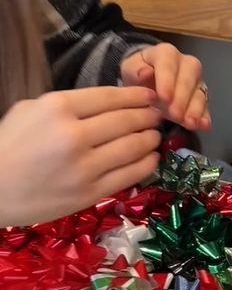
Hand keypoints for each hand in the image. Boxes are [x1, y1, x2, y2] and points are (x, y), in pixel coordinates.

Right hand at [0, 86, 160, 226]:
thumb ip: (66, 104)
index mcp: (59, 108)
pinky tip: (151, 158)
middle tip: (158, 115)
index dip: (136, 96)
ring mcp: (85, 166)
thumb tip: (105, 102)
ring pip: (134, 147)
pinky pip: (130, 175)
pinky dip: (147, 164)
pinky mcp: (90, 193)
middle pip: (127, 120)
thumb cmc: (7, 145)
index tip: (149, 96)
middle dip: (148, 116)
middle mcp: (75, 135)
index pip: (111, 97)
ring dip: (151, 139)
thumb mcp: (30, 110)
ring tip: (155, 136)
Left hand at [119, 45, 209, 130]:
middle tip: (175, 116)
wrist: (147, 81)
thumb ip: (135, 70)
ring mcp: (196, 80)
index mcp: (166, 53)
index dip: (168, 81)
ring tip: (190, 124)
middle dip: (182, 98)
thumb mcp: (130, 69)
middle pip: (189, 78)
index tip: (164, 98)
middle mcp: (186, 63)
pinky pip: (205, 105)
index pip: (169, 65)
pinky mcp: (201, 95)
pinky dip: (204, 116)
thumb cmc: (138, 74)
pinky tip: (203, 125)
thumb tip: (145, 73)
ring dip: (195, 109)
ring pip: (199, 92)